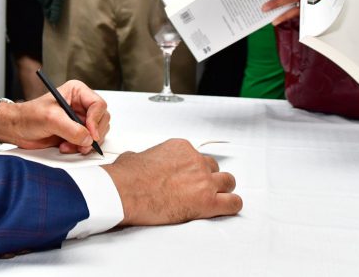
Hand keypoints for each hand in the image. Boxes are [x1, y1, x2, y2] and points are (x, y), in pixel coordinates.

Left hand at [0, 80, 109, 153]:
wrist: (16, 129)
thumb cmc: (29, 116)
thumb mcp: (51, 119)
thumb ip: (72, 129)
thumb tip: (88, 139)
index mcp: (77, 92)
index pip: (98, 105)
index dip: (96, 121)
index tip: (90, 134)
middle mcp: (81, 104)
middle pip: (102, 120)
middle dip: (92, 134)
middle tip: (82, 144)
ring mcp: (79, 119)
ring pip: (97, 133)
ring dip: (85, 143)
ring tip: (67, 146)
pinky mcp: (76, 132)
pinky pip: (88, 142)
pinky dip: (79, 148)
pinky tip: (65, 147)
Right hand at [102, 139, 241, 225]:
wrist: (126, 192)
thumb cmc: (127, 177)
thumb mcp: (134, 157)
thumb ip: (144, 157)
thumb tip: (137, 161)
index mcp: (180, 148)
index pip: (196, 155)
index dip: (192, 168)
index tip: (187, 176)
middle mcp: (194, 161)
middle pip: (213, 167)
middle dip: (208, 177)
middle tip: (199, 188)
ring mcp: (203, 180)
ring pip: (227, 181)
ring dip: (222, 189)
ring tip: (215, 198)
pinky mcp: (206, 201)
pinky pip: (232, 203)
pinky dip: (231, 206)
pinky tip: (224, 209)